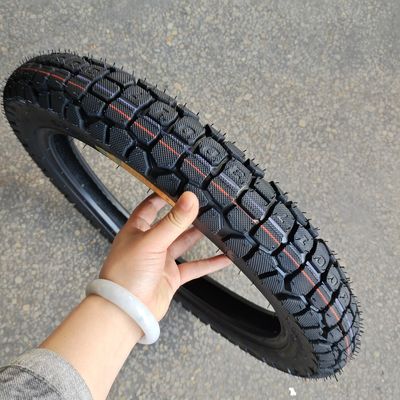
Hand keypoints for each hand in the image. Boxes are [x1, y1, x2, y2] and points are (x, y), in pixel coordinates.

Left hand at [99, 191, 230, 319]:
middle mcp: (149, 243)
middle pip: (171, 224)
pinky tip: (224, 258)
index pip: (150, 206)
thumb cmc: (126, 275)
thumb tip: (189, 199)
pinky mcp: (171, 277)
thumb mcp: (152, 241)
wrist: (126, 312)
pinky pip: (194, 267)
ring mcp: (161, 260)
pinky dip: (209, 263)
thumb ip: (173, 221)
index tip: (180, 186)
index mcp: (137, 230)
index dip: (163, 195)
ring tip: (216, 224)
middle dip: (187, 215)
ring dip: (200, 235)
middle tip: (205, 204)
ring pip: (184, 243)